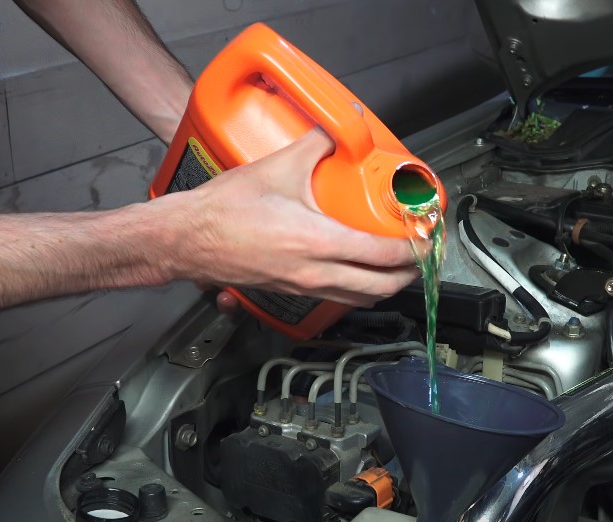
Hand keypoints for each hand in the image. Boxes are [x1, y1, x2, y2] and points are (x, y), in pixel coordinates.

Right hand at [153, 128, 418, 306]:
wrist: (186, 239)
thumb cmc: (223, 211)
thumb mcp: (276, 168)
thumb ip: (313, 146)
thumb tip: (333, 133)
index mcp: (318, 243)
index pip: (383, 256)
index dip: (413, 251)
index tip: (426, 240)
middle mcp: (315, 273)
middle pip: (380, 289)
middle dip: (408, 275)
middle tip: (420, 257)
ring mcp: (303, 287)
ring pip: (358, 298)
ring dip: (383, 286)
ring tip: (395, 266)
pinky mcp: (290, 291)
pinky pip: (336, 296)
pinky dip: (356, 288)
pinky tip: (355, 269)